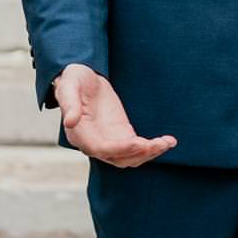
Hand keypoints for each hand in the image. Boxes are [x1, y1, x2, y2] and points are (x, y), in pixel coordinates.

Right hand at [55, 64, 176, 166]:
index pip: (101, 149)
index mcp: (79, 134)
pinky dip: (152, 147)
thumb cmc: (73, 80)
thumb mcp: (69, 86)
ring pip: (131, 157)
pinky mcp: (122, 135)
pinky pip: (137, 148)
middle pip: (119, 158)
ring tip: (168, 142)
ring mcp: (109, 141)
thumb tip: (69, 122)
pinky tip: (168, 141)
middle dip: (140, 154)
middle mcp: (94, 143)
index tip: (139, 143)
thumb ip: (69, 103)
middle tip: (160, 144)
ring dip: (149, 153)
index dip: (120, 148)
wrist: (83, 78)